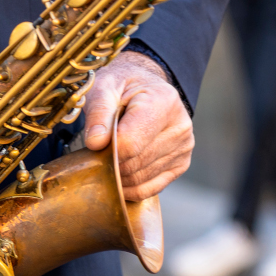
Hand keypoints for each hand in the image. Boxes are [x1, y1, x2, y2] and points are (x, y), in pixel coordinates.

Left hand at [83, 52, 193, 200]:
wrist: (145, 86)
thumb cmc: (122, 86)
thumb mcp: (104, 87)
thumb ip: (98, 113)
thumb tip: (95, 143)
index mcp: (163, 102)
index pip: (131, 143)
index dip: (106, 151)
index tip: (93, 147)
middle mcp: (180, 126)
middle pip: (135, 163)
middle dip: (110, 164)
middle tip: (95, 154)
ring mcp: (183, 148)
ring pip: (140, 178)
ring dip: (117, 176)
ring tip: (106, 159)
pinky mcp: (180, 164)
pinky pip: (149, 189)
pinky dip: (129, 188)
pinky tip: (118, 177)